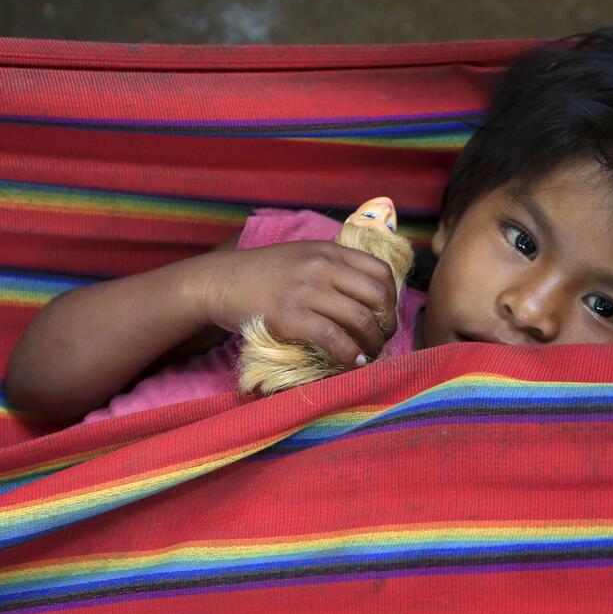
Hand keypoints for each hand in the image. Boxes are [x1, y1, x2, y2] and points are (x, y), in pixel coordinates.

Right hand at [193, 238, 397, 366]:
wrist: (220, 282)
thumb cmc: (263, 274)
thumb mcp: (303, 256)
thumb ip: (334, 267)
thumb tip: (368, 295)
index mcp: (329, 251)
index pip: (381, 271)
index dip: (392, 298)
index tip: (387, 316)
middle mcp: (322, 267)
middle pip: (377, 297)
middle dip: (388, 324)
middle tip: (383, 339)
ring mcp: (306, 291)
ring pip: (360, 319)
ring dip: (373, 343)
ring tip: (371, 355)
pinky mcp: (290, 317)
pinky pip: (333, 339)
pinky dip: (350, 354)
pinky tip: (353, 362)